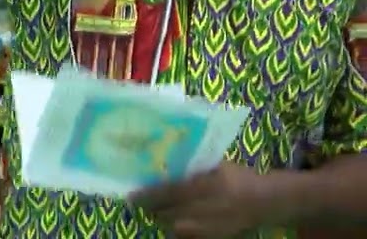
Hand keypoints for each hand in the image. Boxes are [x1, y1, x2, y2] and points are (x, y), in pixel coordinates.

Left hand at [131, 163, 289, 237]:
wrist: (264, 201)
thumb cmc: (236, 177)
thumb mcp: (214, 166)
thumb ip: (189, 166)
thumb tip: (158, 163)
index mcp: (204, 187)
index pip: (166, 193)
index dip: (145, 195)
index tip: (131, 194)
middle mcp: (202, 209)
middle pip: (164, 212)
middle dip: (150, 206)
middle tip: (139, 199)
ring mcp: (206, 227)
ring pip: (170, 225)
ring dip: (161, 216)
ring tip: (156, 208)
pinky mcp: (210, 237)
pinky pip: (182, 234)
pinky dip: (175, 226)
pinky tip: (176, 219)